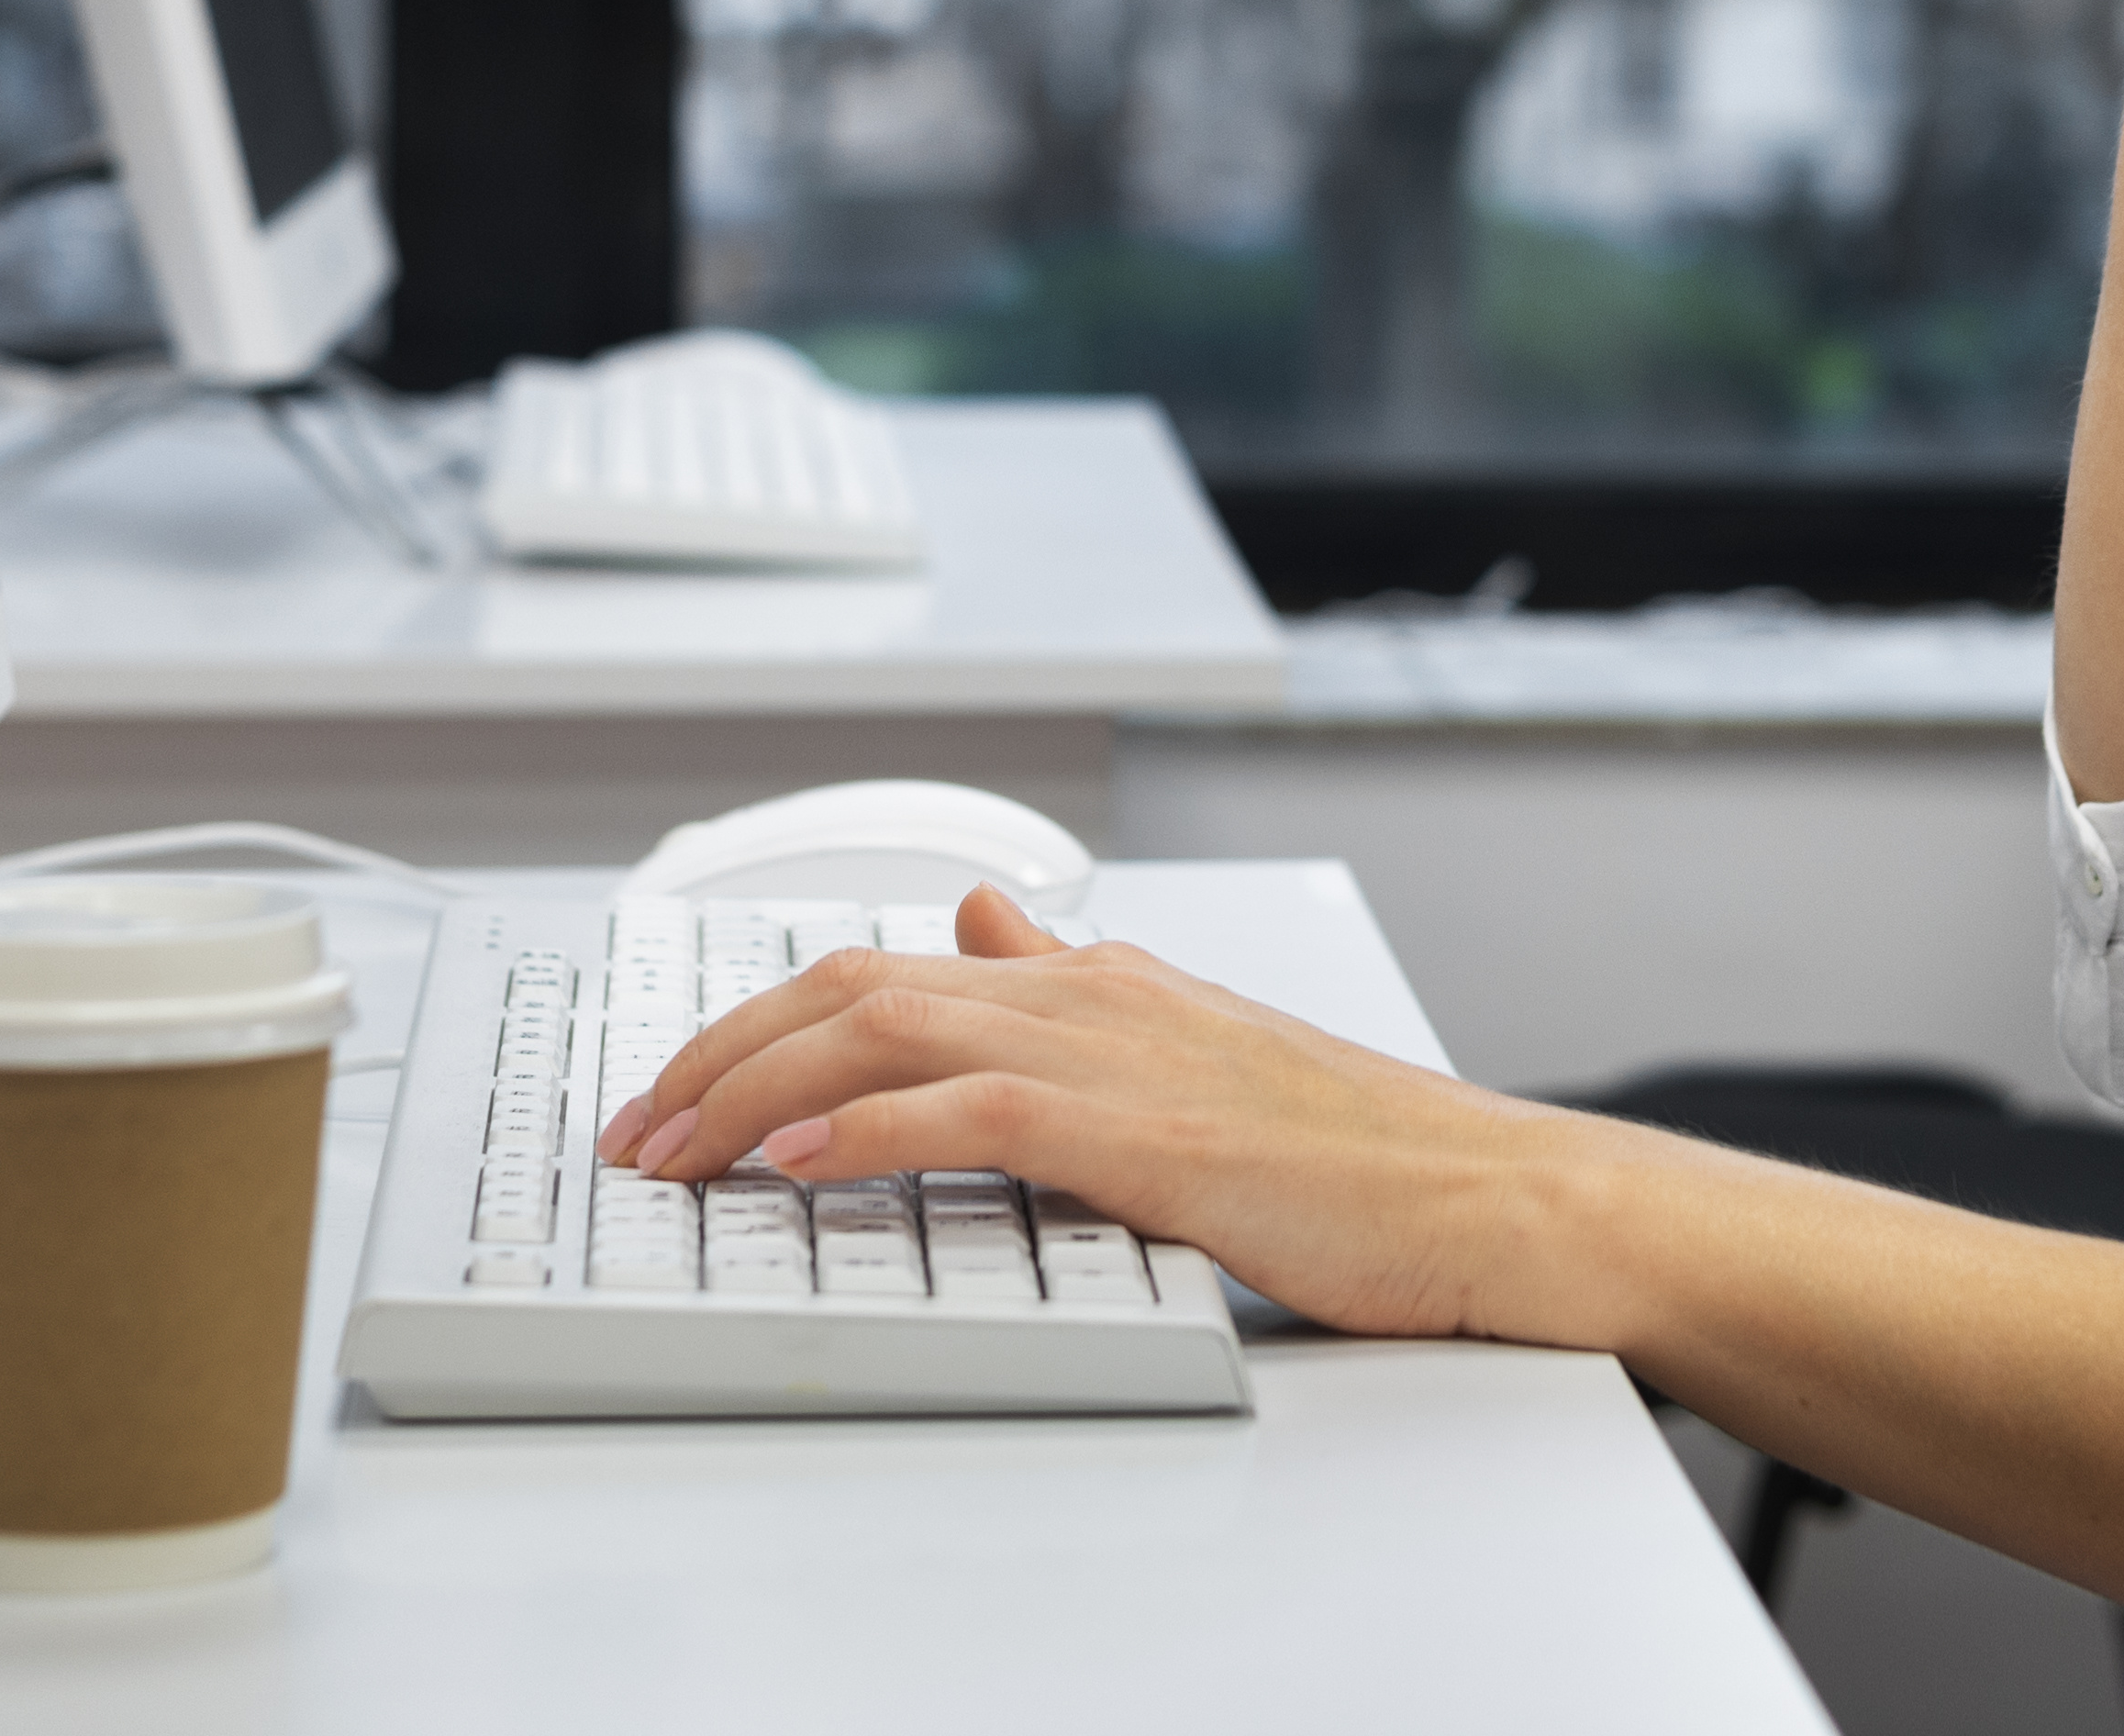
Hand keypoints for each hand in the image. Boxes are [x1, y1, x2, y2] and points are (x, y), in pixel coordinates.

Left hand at [588, 889, 1614, 1344]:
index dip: (763, 1019)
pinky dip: (854, 1124)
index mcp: (1101, 979)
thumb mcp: (1192, 1052)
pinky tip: (788, 1160)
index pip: (889, 968)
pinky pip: (960, 1107)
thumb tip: (980, 930)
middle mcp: (1091, 993)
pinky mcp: (1138, 1128)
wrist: (1486, 1193)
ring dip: (751, 1084)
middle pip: (852, 981)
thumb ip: (1072, 994)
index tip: (686, 1087)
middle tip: (637, 1127)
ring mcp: (1113, 1051)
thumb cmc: (1358, 1153)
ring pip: (881, 1024)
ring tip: (671, 1147)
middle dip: (718, 1047)